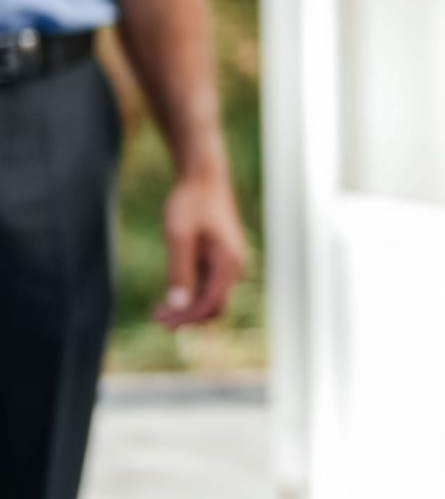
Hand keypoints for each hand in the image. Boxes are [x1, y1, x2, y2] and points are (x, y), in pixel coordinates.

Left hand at [154, 170, 245, 326]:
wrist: (203, 177)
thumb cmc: (190, 202)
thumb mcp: (178, 236)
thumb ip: (179, 271)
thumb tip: (177, 305)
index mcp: (228, 262)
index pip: (211, 304)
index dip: (186, 317)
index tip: (159, 321)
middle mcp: (234, 266)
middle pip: (215, 306)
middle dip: (187, 317)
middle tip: (156, 321)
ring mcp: (228, 262)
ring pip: (211, 297)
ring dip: (187, 308)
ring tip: (157, 312)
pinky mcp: (220, 258)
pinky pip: (208, 285)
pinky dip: (190, 295)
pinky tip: (168, 295)